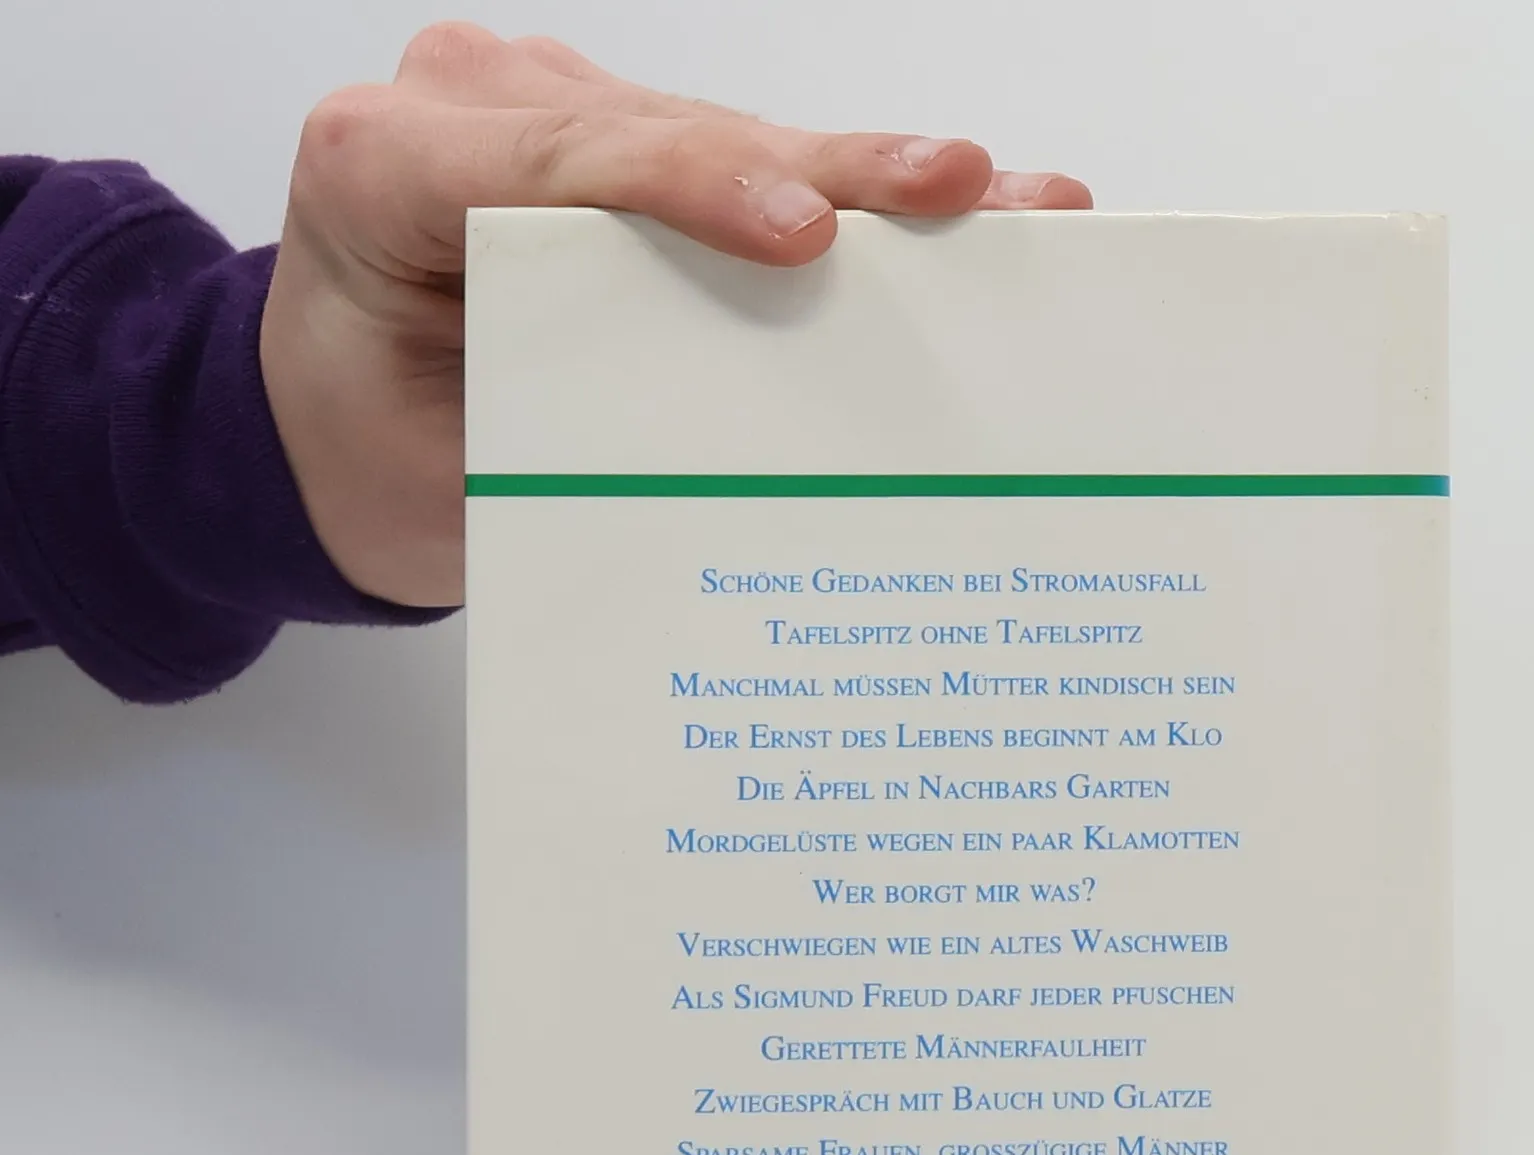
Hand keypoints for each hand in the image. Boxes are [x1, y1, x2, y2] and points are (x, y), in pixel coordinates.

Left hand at [259, 22, 1092, 606]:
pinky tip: (951, 202)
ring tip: (1001, 201)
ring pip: (726, 135)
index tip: (805, 236)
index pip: (557, 160)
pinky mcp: (620, 145)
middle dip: (827, 169)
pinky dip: (844, 196)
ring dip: (867, 181)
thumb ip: (563, 429)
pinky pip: (737, 161)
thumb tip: (743, 445)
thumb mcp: (440, 471)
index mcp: (384, 170)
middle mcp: (473, 110)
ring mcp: (552, 114)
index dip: (693, 186)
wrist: (336, 425)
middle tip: (957, 189)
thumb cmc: (374, 450)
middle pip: (672, 132)